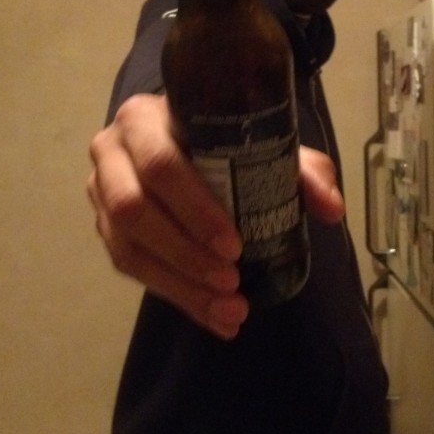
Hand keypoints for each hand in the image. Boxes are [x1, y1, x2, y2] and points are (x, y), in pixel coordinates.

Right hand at [88, 94, 343, 338]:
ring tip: (229, 309)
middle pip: (135, 209)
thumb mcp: (267, 144)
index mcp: (146, 118)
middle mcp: (112, 150)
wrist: (184, 138)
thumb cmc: (225, 138)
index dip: (195, 209)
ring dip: (179, 283)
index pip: (162, 164)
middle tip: (232, 282)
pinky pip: (126, 266)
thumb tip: (332, 207)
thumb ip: (303, 170)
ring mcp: (100, 190)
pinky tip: (213, 316)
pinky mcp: (104, 225)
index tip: (236, 245)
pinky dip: (173, 294)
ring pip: (126, 245)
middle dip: (186, 254)